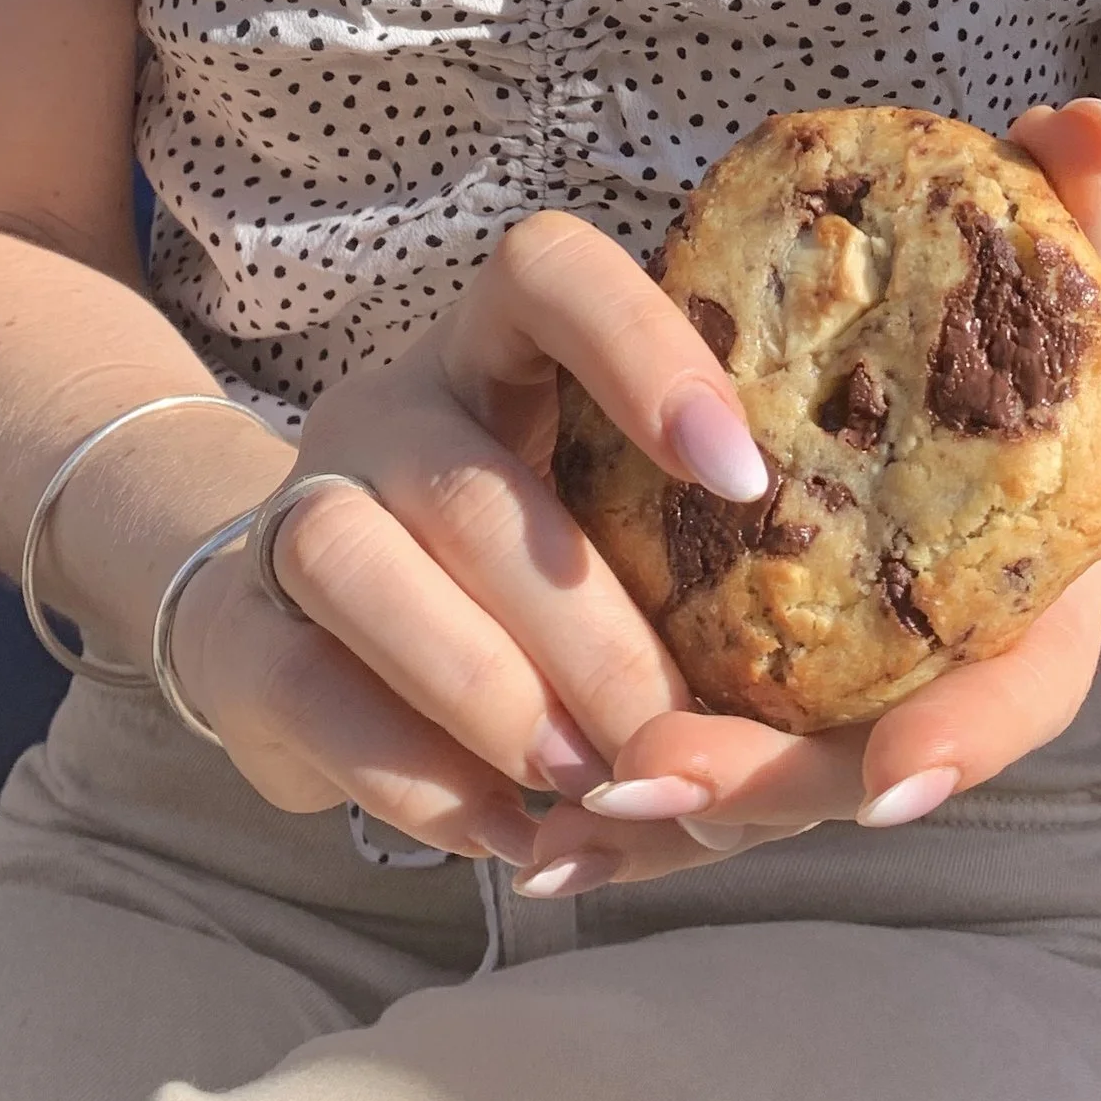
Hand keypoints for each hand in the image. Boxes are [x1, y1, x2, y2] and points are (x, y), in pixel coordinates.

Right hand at [165, 210, 769, 869]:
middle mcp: (393, 408)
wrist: (304, 630)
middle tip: (680, 737)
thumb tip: (862, 710)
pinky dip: (418, 779)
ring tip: (584, 779)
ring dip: (488, 689)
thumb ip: (698, 577)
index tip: (743, 473)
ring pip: (360, 561)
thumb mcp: (607, 536)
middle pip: (472, 486)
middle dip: (588, 629)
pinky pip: (308, 688)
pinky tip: (510, 830)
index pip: (548, 269)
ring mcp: (301, 508)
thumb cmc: (522, 583)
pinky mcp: (238, 633)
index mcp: (498, 349)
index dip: (641, 347)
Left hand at [509, 98, 1100, 896]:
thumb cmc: (1026, 343)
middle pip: (859, 766)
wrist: (1012, 402)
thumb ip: (1073, 205)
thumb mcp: (1061, 274)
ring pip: (770, 794)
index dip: (960, 738)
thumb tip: (1079, 121)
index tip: (894, 774)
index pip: (1013, 697)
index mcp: (1032, 598)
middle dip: (762, 785)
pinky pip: (709, 782)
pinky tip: (537, 854)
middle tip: (653, 776)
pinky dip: (636, 828)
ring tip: (562, 831)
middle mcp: (945, 671)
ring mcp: (857, 702)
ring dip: (675, 819)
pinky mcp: (776, 703)